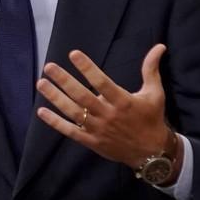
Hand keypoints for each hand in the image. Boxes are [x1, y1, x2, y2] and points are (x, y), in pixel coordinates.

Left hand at [36, 44, 172, 169]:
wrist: (152, 153)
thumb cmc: (151, 119)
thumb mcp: (155, 93)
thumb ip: (151, 69)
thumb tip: (159, 47)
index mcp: (123, 101)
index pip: (102, 82)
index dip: (87, 68)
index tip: (73, 54)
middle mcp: (108, 115)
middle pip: (82, 96)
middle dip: (64, 80)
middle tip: (49, 67)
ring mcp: (98, 129)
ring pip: (73, 112)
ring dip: (55, 98)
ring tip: (41, 83)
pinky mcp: (91, 141)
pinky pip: (70, 131)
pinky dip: (55, 122)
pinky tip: (41, 112)